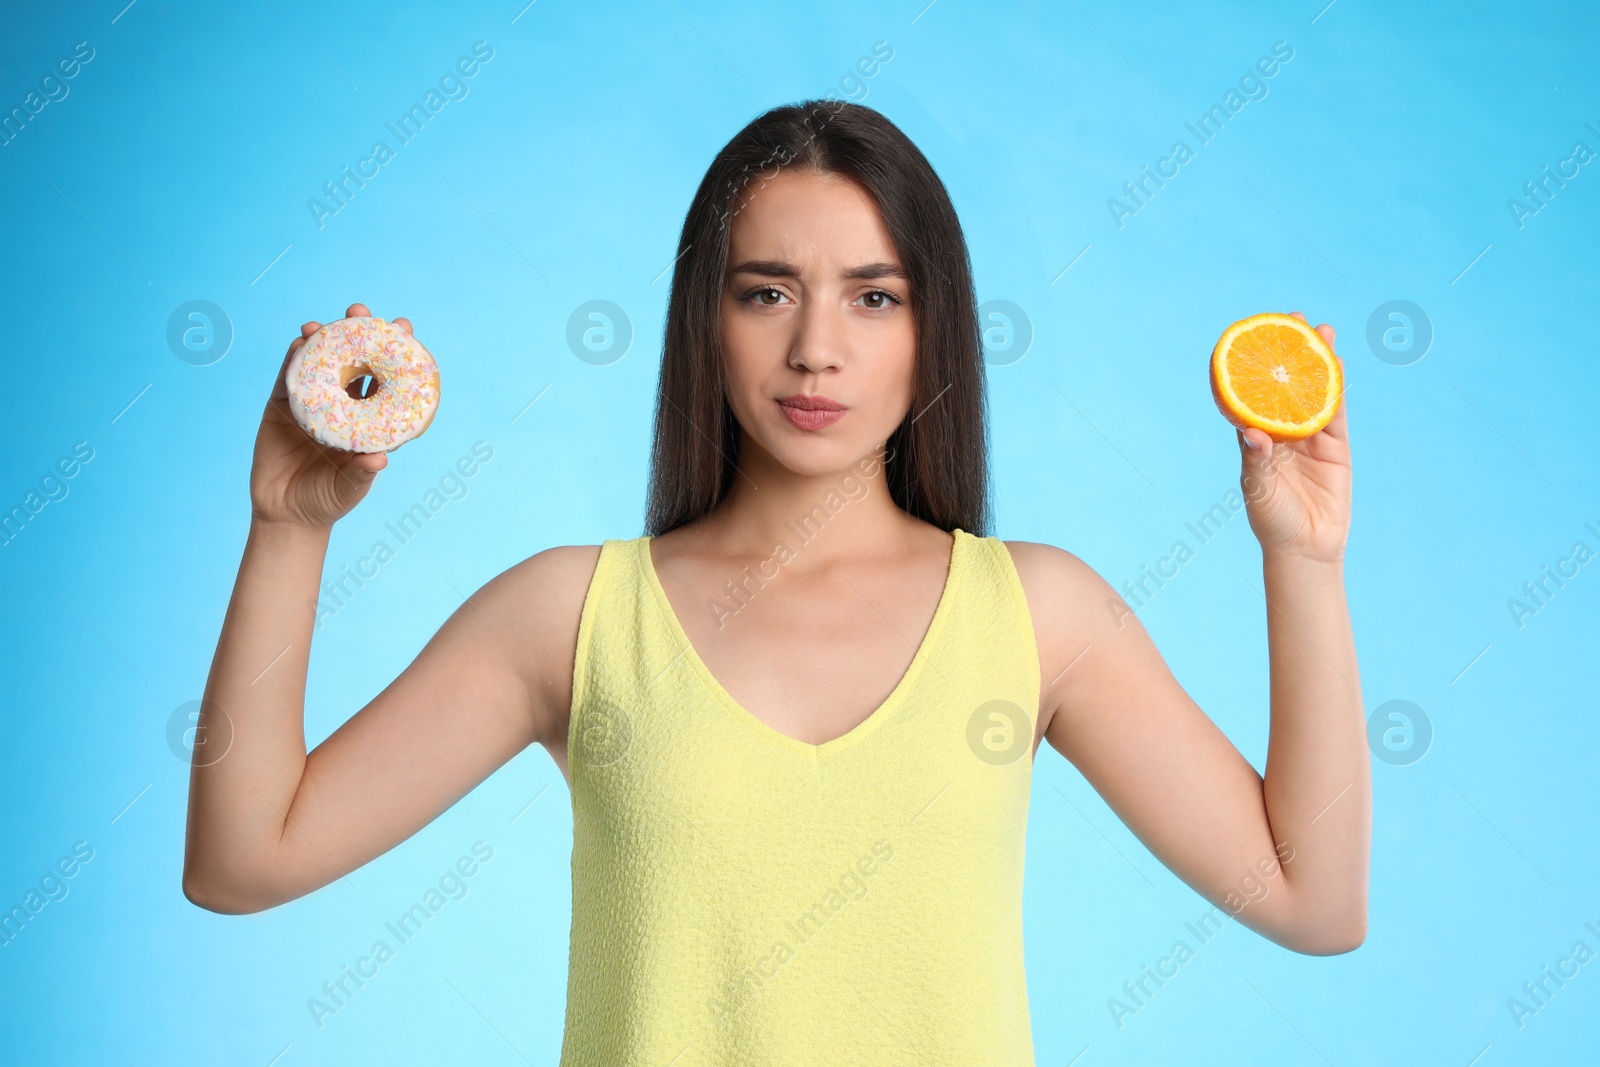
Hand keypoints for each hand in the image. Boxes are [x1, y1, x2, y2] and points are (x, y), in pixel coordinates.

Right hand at [249, 302, 414, 530]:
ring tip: (324, 324)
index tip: (404, 328)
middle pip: (353, 362)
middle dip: (357, 334)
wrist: (286, 515)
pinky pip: (288, 378)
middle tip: (360, 311)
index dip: (394, 355)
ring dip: (322, 340)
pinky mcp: (281, 408)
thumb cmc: (328, 502)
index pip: (385, 381)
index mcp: (367, 420)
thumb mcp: (350, 489)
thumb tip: (380, 459)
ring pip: (319, 364)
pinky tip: (299, 341)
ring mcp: (311, 404)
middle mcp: (342, 407)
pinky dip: (293, 359)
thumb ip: (362, 473)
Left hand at [1236, 311, 1350, 563]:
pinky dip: (1336, 387)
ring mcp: (1308, 436)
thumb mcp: (1258, 489)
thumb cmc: (1272, 519)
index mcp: (1254, 438)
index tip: (1248, 337)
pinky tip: (1337, 362)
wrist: (1306, 547)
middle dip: (1288, 351)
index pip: (1248, 394)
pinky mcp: (1335, 445)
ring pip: (1312, 390)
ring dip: (1317, 360)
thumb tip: (1252, 432)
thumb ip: (1256, 460)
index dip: (1248, 366)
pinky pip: (1335, 410)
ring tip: (1321, 330)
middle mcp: (1280, 431)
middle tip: (1291, 319)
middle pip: (1283, 383)